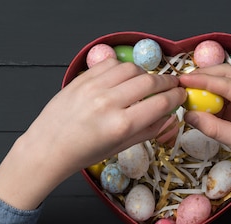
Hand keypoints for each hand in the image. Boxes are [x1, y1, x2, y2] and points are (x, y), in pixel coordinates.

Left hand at [0, 59, 185, 209]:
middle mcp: (109, 104)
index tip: (181, 95)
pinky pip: (111, 63)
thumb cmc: (83, 153)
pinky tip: (124, 78)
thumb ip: (148, 131)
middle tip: (172, 85)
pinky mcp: (82, 79)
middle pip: (150, 82)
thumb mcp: (120, 148)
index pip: (160, 104)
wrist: (48, 147)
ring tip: (147, 83)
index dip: (176, 97)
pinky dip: (123, 68)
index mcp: (121, 126)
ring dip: (145, 74)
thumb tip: (170, 116)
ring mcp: (94, 88)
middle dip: (167, 82)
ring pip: (132, 69)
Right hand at [179, 65, 230, 214]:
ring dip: (206, 87)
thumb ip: (213, 127)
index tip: (183, 79)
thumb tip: (188, 115)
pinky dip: (210, 100)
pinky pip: (224, 100)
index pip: (228, 83)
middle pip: (227, 76)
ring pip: (225, 85)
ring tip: (186, 90)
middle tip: (182, 81)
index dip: (203, 80)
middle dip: (204, 76)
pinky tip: (197, 103)